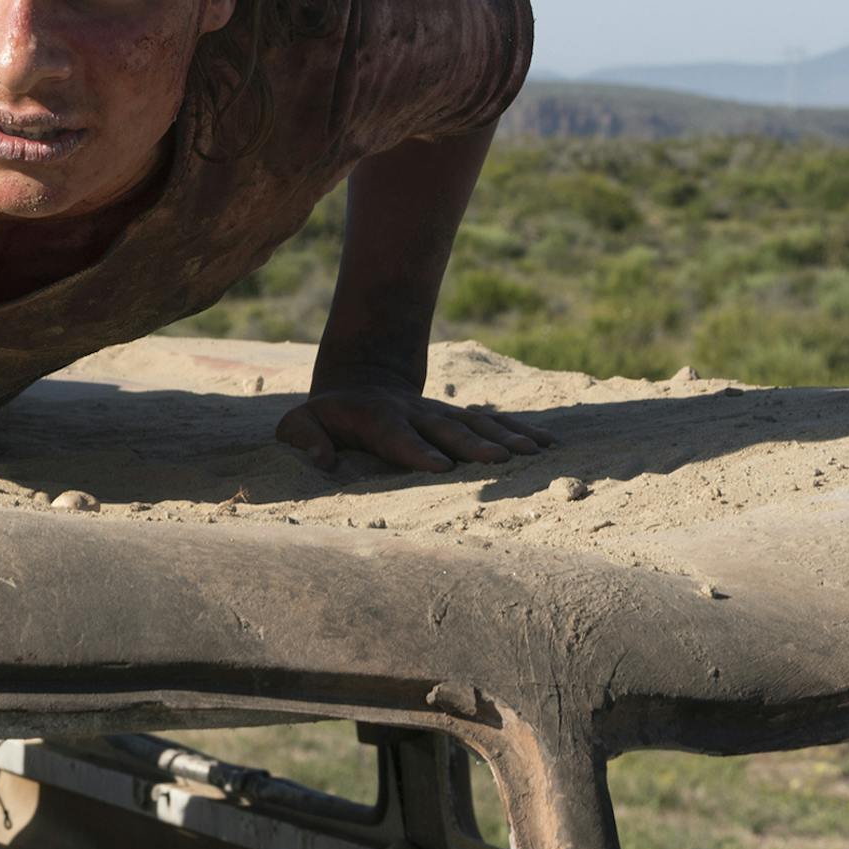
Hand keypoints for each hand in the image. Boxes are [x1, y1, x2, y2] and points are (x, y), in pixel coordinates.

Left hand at [275, 382, 554, 473]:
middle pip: (445, 429)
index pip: (396, 435)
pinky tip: (549, 444)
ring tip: (534, 453)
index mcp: (374, 418)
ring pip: (476, 422)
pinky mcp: (459, 416)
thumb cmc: (323, 417)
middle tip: (498, 461)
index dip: (416, 450)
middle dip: (472, 445)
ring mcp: (440, 413)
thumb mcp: (299, 424)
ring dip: (505, 437)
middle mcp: (414, 414)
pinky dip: (522, 430)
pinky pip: (494, 421)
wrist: (359, 381)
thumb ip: (305, 440)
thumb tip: (321, 462)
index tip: (439, 467)